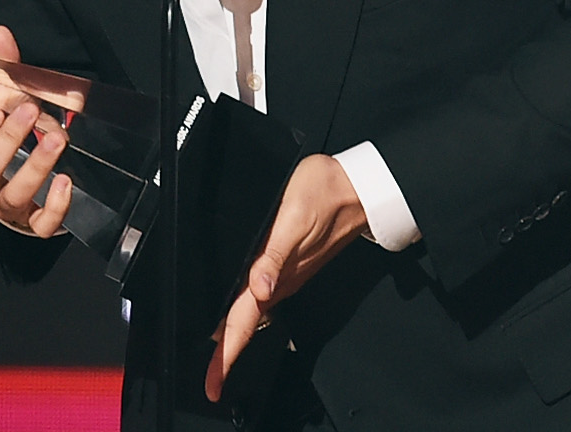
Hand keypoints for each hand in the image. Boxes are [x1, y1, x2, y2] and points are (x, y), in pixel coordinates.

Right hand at [0, 25, 72, 236]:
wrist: (24, 180)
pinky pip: (40, 224)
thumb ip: (1, 69)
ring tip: (57, 139)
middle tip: (31, 111)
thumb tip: (0, 33)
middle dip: (8, 140)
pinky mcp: (32, 223)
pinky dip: (54, 206)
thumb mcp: (2, 101)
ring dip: (35, 167)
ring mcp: (4, 206)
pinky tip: (66, 182)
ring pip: (12, 196)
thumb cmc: (6, 136)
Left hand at [205, 153, 367, 401]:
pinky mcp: (293, 263)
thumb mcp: (294, 218)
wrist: (359, 188)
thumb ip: (274, 256)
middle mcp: (281, 280)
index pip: (244, 323)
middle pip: (246, 326)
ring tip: (216, 356)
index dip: (226, 354)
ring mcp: (288, 274)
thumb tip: (258, 288)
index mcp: (277, 274)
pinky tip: (238, 312)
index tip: (213, 382)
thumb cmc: (327, 194)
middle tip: (211, 381)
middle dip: (225, 354)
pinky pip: (263, 297)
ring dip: (234, 335)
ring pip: (254, 314)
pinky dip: (246, 312)